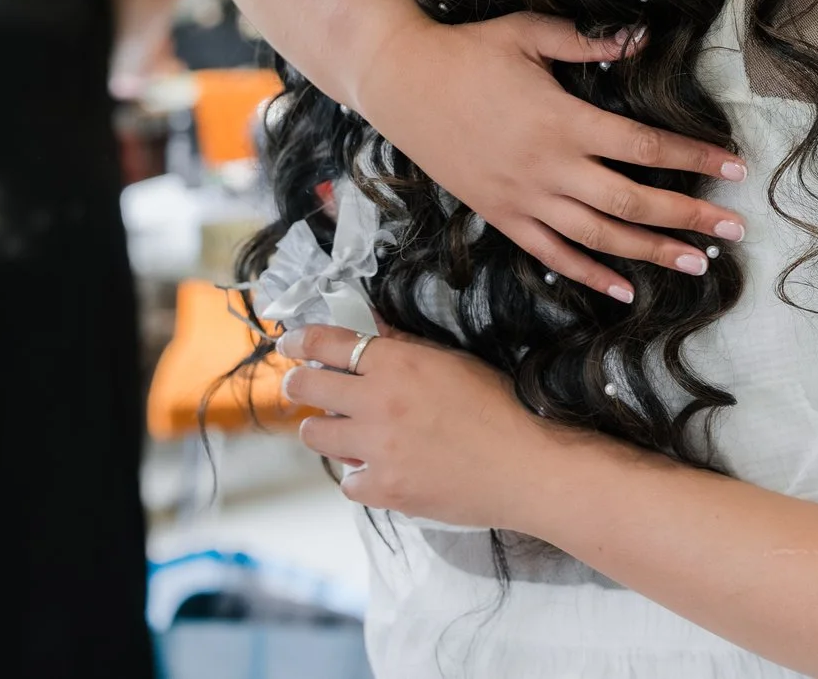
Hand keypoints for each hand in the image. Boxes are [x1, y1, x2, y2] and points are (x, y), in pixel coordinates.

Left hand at [281, 324, 554, 530]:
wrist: (526, 466)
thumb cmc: (500, 406)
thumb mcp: (454, 362)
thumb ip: (405, 346)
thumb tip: (368, 329)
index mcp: (399, 363)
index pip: (328, 343)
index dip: (301, 341)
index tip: (291, 343)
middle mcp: (379, 402)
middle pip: (307, 387)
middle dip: (298, 383)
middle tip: (302, 386)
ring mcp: (377, 449)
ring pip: (315, 434)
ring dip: (326, 430)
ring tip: (347, 432)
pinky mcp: (383, 489)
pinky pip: (347, 480)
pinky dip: (360, 475)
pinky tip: (382, 469)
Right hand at [354, 12, 750, 302]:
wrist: (400, 83)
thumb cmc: (469, 51)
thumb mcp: (530, 33)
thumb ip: (589, 42)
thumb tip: (642, 39)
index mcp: (565, 121)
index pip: (647, 148)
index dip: (696, 158)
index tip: (735, 168)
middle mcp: (551, 168)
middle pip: (634, 203)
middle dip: (690, 218)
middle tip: (736, 230)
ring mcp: (525, 199)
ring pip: (601, 238)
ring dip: (652, 253)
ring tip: (697, 263)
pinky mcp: (503, 216)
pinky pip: (553, 255)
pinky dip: (592, 276)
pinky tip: (627, 290)